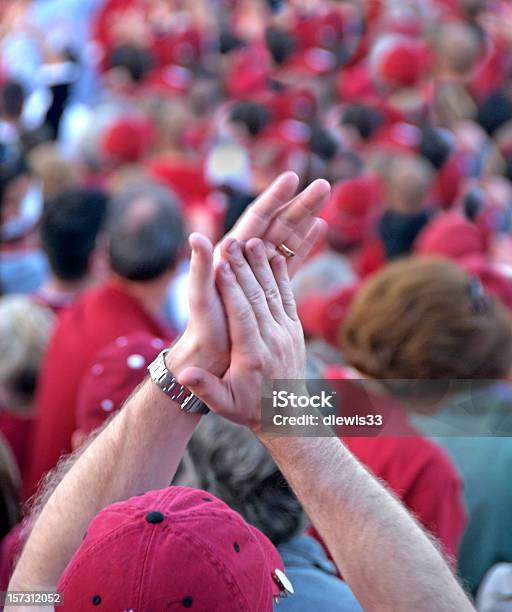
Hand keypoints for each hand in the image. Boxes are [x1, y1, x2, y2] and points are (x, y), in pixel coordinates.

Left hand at [168, 172, 327, 377]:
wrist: (213, 353)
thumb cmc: (203, 328)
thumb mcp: (200, 296)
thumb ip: (200, 267)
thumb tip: (195, 236)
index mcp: (231, 253)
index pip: (257, 218)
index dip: (275, 198)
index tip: (293, 178)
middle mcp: (246, 255)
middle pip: (277, 223)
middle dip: (299, 203)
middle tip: (324, 184)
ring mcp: (259, 268)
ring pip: (286, 236)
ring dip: (306, 217)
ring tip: (326, 197)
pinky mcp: (269, 283)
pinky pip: (290, 257)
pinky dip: (305, 242)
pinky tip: (318, 227)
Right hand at [177, 237, 305, 429]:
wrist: (287, 413)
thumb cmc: (249, 408)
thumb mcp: (224, 404)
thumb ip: (205, 388)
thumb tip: (184, 375)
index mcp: (252, 355)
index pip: (241, 315)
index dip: (230, 288)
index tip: (219, 265)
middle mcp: (272, 339)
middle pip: (256, 296)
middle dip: (243, 267)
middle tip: (232, 241)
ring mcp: (286, 332)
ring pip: (273, 292)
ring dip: (262, 265)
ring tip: (252, 240)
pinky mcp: (294, 328)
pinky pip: (288, 297)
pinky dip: (282, 276)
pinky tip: (275, 256)